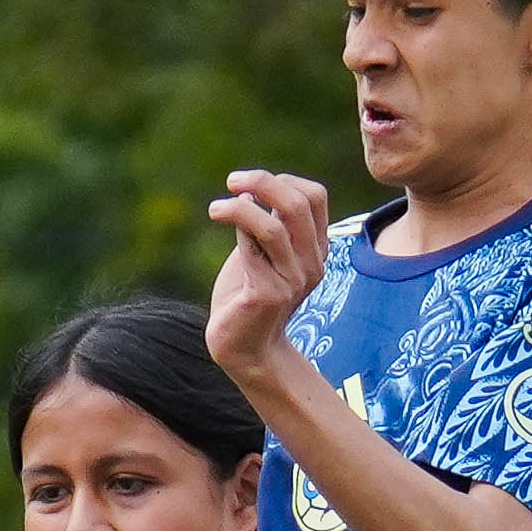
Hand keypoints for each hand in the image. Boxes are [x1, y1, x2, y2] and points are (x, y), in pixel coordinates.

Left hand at [205, 168, 331, 376]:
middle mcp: (311, 264)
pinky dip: (234, 224)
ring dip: (241, 206)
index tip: (251, 185)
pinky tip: (218, 217)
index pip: (314, 196)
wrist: (244, 349)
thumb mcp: (262, 252)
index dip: (282, 180)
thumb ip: (266, 224)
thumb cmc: (247, 296)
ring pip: (274, 226)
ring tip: (216, 207)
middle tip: (232, 181)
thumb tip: (254, 187)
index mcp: (315, 250)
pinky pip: (252, 248)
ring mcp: (292, 280)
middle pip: (298, 203)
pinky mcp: (268, 294)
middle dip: (263, 182)